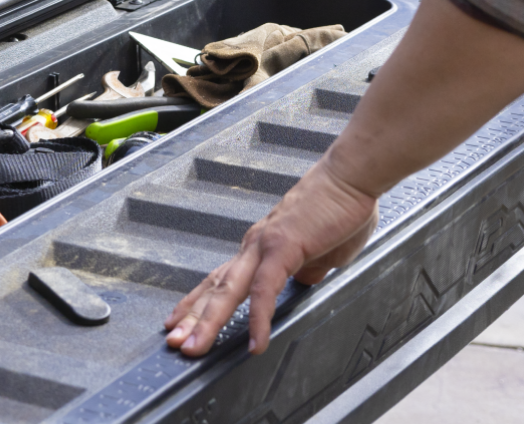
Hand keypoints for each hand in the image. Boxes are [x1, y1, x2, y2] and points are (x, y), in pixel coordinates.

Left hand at [163, 160, 378, 355]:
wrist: (351, 177)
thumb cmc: (339, 207)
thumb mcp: (322, 251)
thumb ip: (308, 268)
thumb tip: (304, 281)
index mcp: (260, 247)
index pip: (220, 280)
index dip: (197, 302)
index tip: (178, 321)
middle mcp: (254, 246)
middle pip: (215, 288)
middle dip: (191, 318)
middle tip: (172, 343)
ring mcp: (265, 246)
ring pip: (229, 291)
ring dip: (209, 321)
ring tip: (194, 347)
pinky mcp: (284, 247)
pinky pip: (264, 289)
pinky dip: (257, 317)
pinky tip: (255, 342)